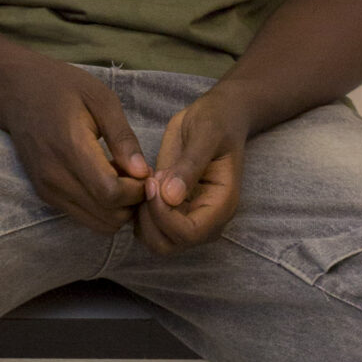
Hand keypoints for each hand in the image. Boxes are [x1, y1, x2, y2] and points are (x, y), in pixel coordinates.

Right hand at [0, 55, 149, 233]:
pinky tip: (102, 178)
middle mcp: (55, 177)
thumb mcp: (100, 98)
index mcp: (70, 148)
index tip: (145, 171)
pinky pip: (82, 216)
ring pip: (97, 223)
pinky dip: (101, 207)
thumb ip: (122, 137)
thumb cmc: (63, 87)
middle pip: (107, 216)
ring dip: (117, 208)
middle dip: (131, 202)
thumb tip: (143, 173)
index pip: (111, 193)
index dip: (136, 190)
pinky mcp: (45, 195)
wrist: (17, 91)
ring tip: (119, 175)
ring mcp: (48, 190)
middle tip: (136, 174)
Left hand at [137, 85, 248, 252]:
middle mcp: (207, 220)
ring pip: (156, 241)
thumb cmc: (216, 120)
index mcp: (221, 205)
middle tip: (149, 180)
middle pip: (169, 244)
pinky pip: (149, 227)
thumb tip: (171, 197)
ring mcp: (190, 218)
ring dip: (143, 216)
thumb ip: (190, 165)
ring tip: (149, 180)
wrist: (217, 116)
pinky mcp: (174, 211)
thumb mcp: (206, 133)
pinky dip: (139, 211)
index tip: (153, 182)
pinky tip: (145, 183)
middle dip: (150, 218)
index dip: (164, 215)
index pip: (189, 233)